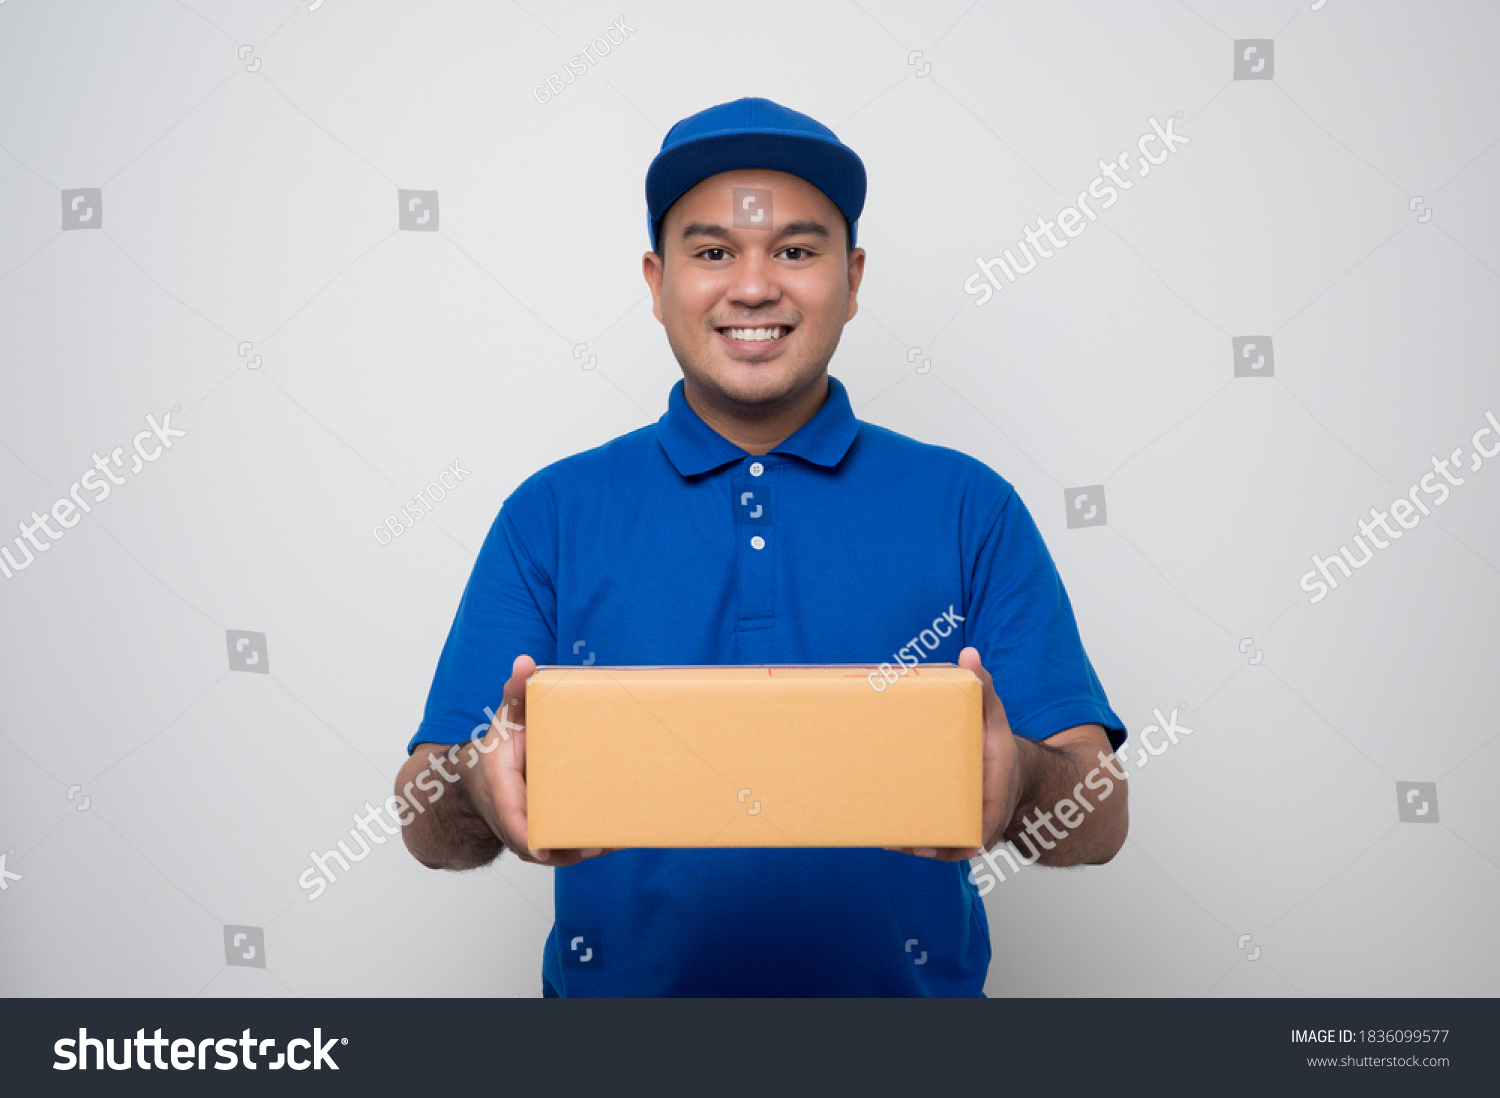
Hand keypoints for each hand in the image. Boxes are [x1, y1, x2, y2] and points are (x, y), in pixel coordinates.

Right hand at [463, 653, 612, 867]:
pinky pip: (558, 850)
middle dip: (565, 849)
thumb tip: (525, 662)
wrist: (478, 780)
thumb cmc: (499, 747)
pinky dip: (582, 849)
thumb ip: (517, 692)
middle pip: (536, 843)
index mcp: (501, 786)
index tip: (541, 849)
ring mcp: (523, 833)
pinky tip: (612, 842)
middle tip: (598, 846)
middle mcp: (510, 817)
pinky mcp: (538, 838)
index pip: (510, 816)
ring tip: (612, 843)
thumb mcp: (507, 717)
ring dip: (579, 852)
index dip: (525, 835)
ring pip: (550, 852)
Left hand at [886, 646, 1022, 861]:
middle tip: (895, 840)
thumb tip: (969, 655)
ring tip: (883, 839)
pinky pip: (938, 841)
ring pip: (943, 845)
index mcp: (995, 794)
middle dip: (927, 845)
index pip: (983, 826)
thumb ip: (982, 688)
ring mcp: (968, 825)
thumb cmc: (996, 744)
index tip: (933, 847)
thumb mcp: (994, 715)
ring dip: (915, 846)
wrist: (1011, 771)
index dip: (961, 842)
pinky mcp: (956, 827)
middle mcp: (983, 817)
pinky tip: (888, 838)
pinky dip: (916, 842)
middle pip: (955, 841)